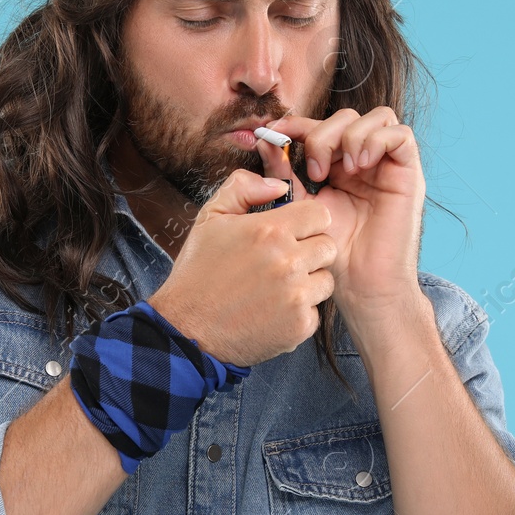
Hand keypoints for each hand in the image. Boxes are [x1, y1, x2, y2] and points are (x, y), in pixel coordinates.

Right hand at [147, 169, 337, 367]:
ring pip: (326, 280)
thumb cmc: (197, 274)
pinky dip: (298, 313)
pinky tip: (271, 312)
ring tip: (275, 289)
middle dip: (309, 252)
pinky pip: (315, 312)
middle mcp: (288, 261)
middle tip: (281, 263)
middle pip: (328, 247)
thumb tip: (279, 185)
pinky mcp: (299, 326)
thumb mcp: (210, 219)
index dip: (307, 222)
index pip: (320, 214)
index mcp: (270, 231)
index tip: (293, 232)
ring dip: (307, 283)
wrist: (186, 329)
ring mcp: (296, 296)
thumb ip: (243, 189)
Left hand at [255, 107, 428, 327]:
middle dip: (324, 134)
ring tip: (341, 170)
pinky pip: (401, 135)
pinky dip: (376, 141)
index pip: (320, 127)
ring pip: (377, 117)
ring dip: (351, 135)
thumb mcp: (299, 207)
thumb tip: (265, 139)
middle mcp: (364, 163)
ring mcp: (388, 167)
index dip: (298, 124)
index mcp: (337, 168)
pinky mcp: (409, 174)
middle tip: (314, 171)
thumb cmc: (333, 255)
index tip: (274, 132)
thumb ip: (284, 174)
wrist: (361, 286)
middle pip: (347, 117)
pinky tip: (359, 166)